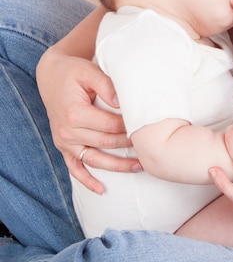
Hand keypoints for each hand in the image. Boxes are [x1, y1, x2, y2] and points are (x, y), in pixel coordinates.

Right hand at [36, 46, 138, 193]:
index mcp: (75, 114)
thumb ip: (107, 86)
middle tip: (152, 145)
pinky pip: (75, 168)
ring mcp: (64, 142)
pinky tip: (101, 190)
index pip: (110, 125)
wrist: (51, 75)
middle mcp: (67, 131)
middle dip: (130, 145)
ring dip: (117, 167)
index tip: (148, 126)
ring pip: (94, 160)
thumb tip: (122, 102)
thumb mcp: (89, 72)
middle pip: (106, 143)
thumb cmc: (73, 71)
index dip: (130, 126)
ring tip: (140, 167)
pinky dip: (87, 181)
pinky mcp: (63, 146)